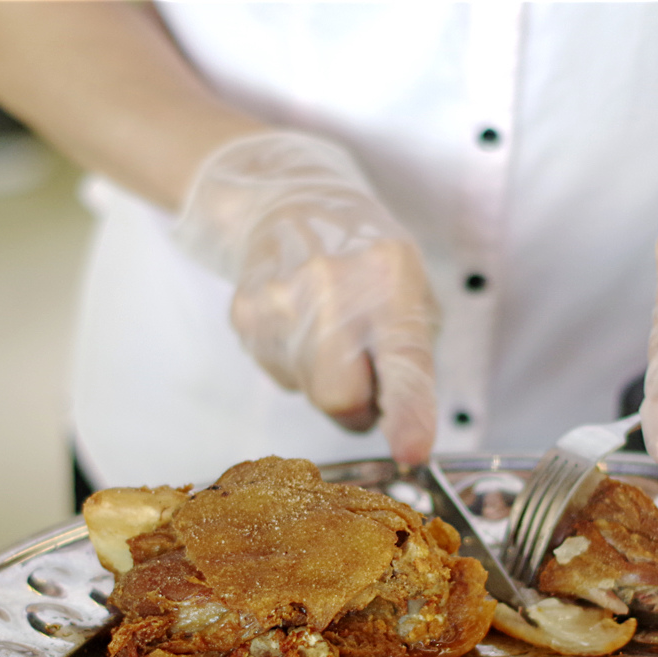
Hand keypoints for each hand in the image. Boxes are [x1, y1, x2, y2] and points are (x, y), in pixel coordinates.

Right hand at [175, 131, 438, 464]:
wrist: (289, 205)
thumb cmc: (364, 257)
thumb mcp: (412, 290)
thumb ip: (411, 358)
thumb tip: (402, 426)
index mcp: (388, 278)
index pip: (402, 359)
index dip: (408, 411)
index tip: (411, 450)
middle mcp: (329, 289)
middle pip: (340, 398)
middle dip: (358, 403)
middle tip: (363, 365)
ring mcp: (278, 303)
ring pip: (309, 393)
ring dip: (327, 379)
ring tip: (327, 327)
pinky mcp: (245, 317)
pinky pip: (282, 375)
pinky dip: (297, 364)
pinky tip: (299, 323)